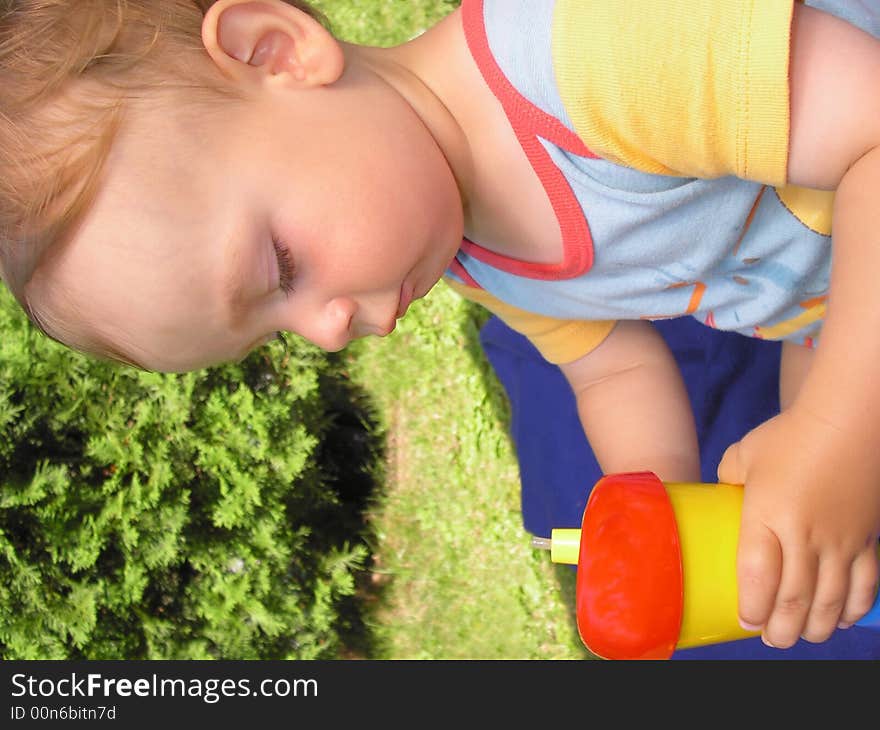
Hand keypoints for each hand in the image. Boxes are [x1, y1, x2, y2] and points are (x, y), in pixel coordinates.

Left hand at [717, 405, 879, 647]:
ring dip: (815, 627)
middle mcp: (804, 534)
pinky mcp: (867, 538)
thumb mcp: (743, 456)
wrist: (849, 420)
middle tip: (771, 639)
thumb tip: (720, 500)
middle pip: (794, 599)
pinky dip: (853, 608)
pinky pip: (864, 584)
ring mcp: (840, 540)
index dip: (751, 607)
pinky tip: (840, 619)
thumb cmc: (789, 435)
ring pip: (830, 600)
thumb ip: (728, 482)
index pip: (757, 577)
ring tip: (801, 636)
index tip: (745, 621)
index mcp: (766, 514)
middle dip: (781, 629)